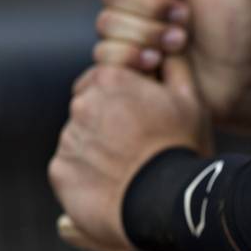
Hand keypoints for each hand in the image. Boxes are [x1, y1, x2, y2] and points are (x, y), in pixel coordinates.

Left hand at [48, 62, 212, 250]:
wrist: (165, 202)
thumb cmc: (182, 146)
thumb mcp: (191, 99)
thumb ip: (174, 66)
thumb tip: (167, 47)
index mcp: (112, 78)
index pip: (104, 78)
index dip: (124, 96)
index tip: (142, 116)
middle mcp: (83, 104)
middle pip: (89, 107)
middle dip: (108, 121)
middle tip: (138, 144)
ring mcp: (69, 138)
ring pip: (80, 138)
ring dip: (97, 148)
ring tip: (129, 168)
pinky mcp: (59, 171)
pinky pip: (70, 167)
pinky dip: (86, 174)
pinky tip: (114, 184)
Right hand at [95, 0, 250, 132]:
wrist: (243, 77)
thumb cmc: (241, 25)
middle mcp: (143, 3)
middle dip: (149, 10)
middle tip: (184, 22)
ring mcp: (135, 35)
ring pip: (106, 25)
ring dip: (145, 36)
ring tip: (179, 46)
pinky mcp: (131, 65)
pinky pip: (105, 57)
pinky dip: (129, 60)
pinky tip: (158, 66)